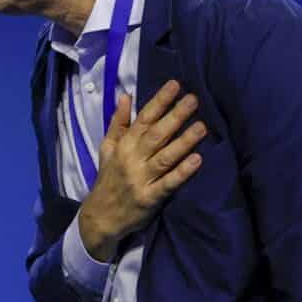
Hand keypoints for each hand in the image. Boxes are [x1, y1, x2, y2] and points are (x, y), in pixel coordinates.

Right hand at [78, 80, 206, 260]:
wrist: (100, 217)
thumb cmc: (108, 179)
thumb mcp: (107, 148)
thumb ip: (118, 123)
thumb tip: (125, 95)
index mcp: (124, 145)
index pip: (143, 118)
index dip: (159, 101)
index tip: (175, 85)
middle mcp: (132, 159)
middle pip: (156, 134)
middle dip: (175, 116)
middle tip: (193, 99)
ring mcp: (140, 179)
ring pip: (165, 157)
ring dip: (183, 141)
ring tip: (201, 126)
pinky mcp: (149, 199)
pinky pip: (168, 184)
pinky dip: (182, 172)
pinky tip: (197, 160)